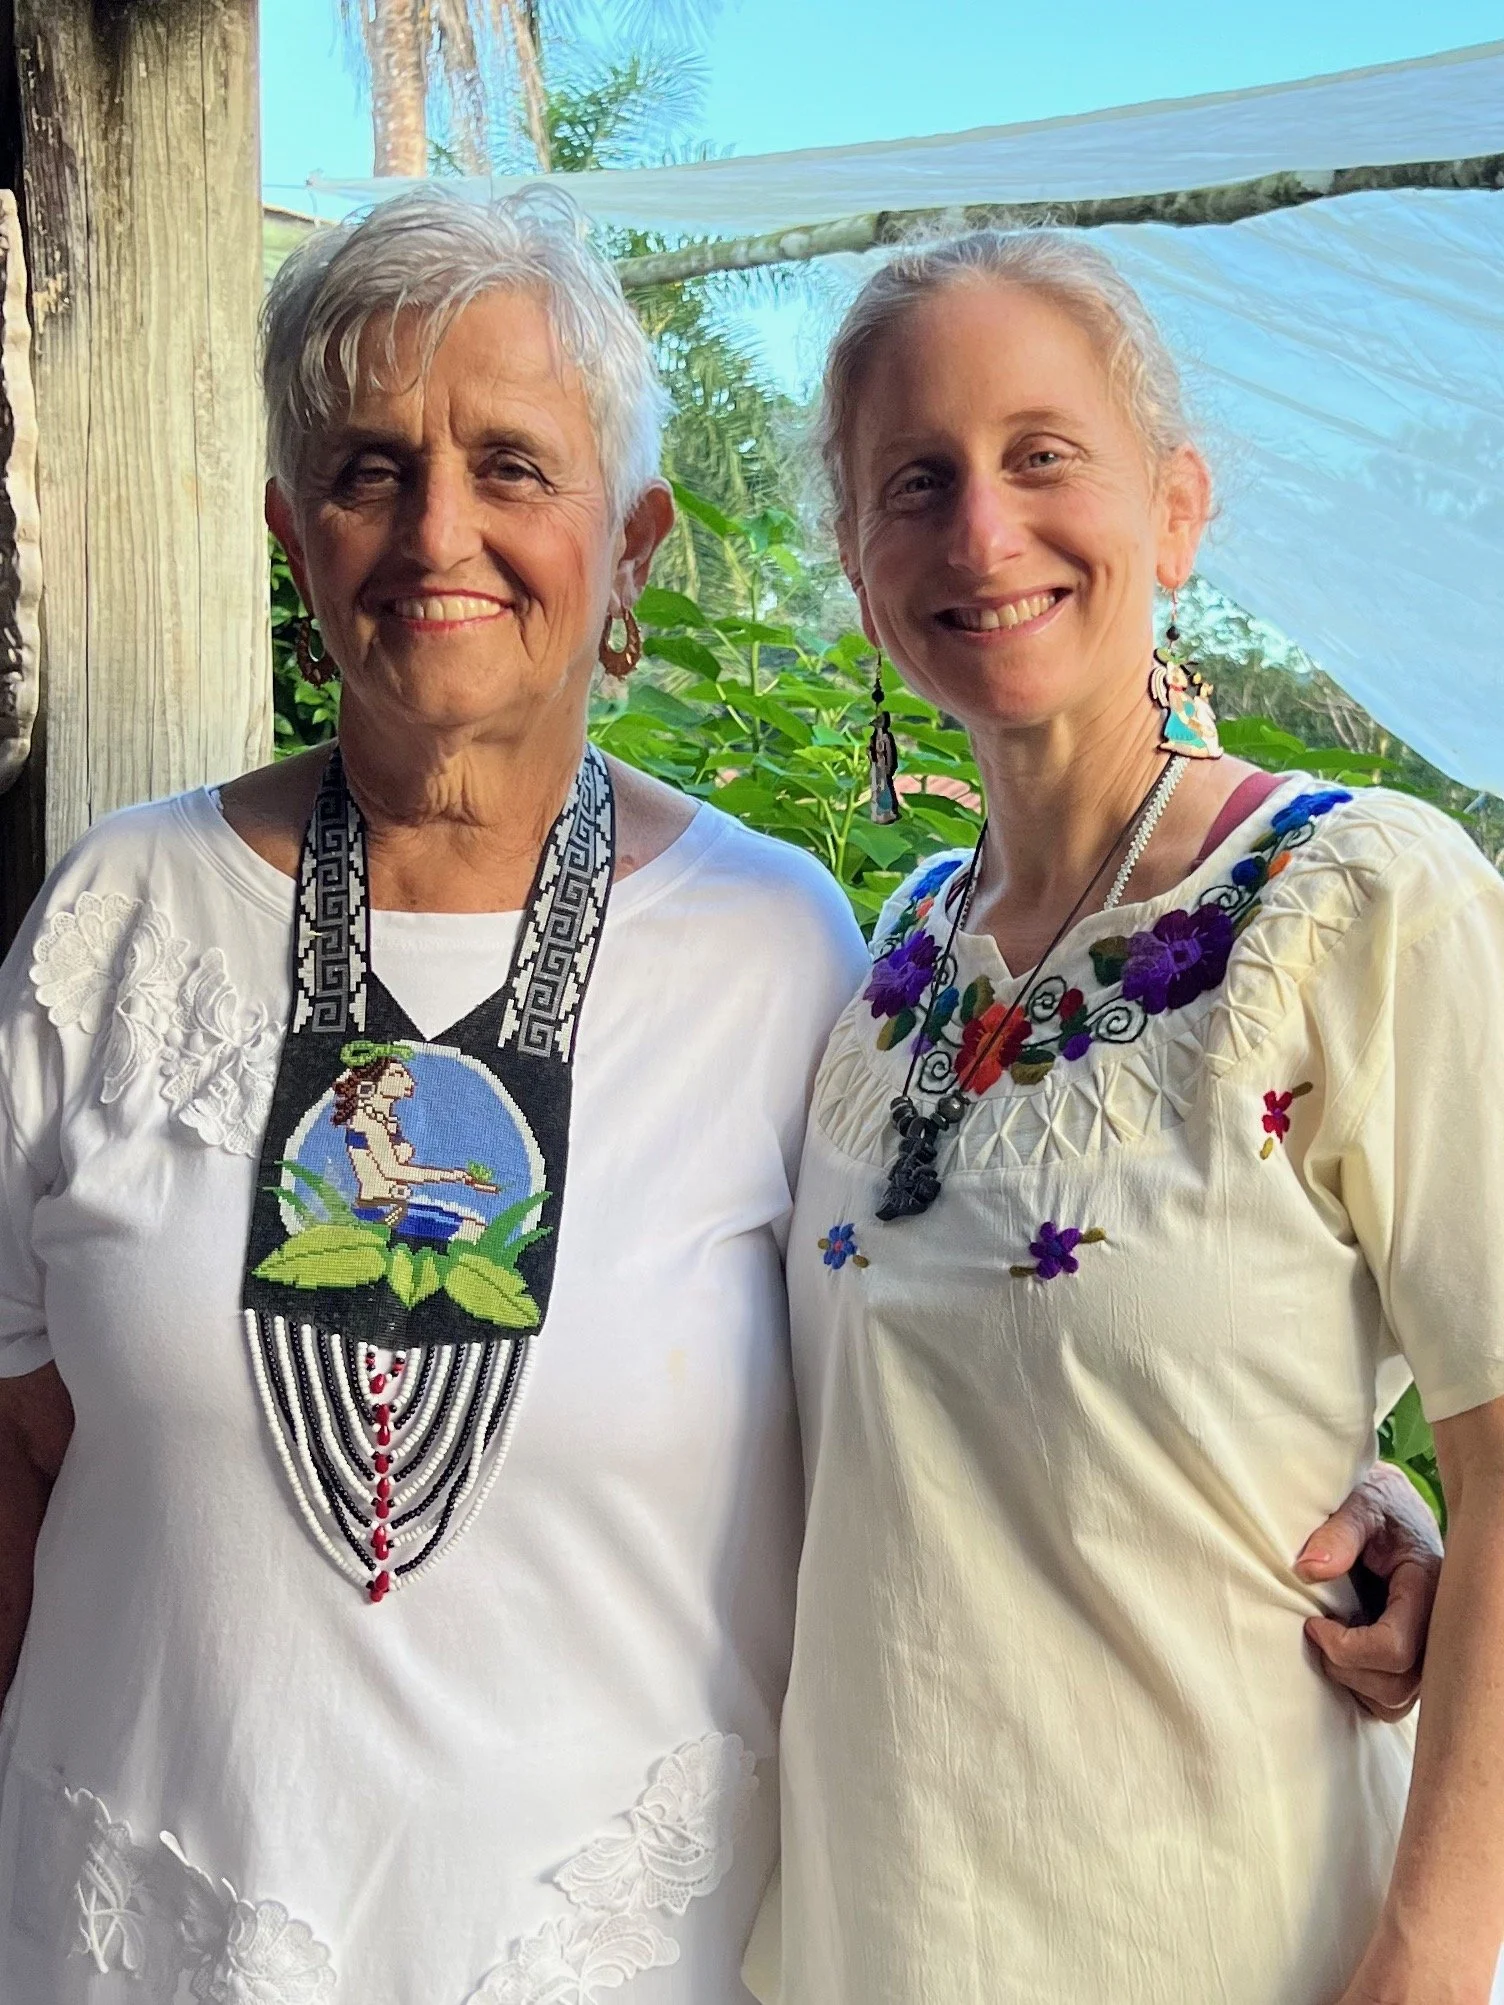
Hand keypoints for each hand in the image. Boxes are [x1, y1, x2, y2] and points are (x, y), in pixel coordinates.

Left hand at [1296, 1461, 1442, 1719]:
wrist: (1393, 1509)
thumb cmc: (1377, 1506)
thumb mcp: (1360, 1504)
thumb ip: (1337, 1532)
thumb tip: (1308, 1570)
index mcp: (1428, 1588)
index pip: (1395, 1648)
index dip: (1346, 1647)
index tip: (1314, 1622)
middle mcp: (1437, 1627)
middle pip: (1397, 1684)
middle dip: (1346, 1667)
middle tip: (1317, 1632)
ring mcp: (1429, 1648)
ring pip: (1396, 1701)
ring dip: (1353, 1682)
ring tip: (1329, 1642)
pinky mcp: (1415, 1660)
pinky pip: (1394, 1703)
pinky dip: (1363, 1690)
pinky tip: (1344, 1655)